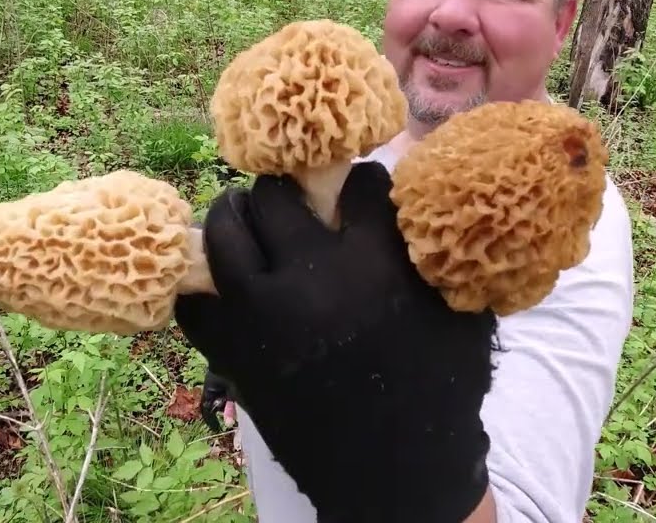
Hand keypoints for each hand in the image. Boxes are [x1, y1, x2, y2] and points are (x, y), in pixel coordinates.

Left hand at [174, 162, 496, 522]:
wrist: (397, 474)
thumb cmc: (441, 395)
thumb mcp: (461, 316)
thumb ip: (437, 254)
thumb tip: (419, 203)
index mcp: (377, 263)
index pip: (358, 184)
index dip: (360, 180)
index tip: (358, 188)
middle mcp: (313, 277)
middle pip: (277, 196)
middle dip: (286, 187)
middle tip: (292, 197)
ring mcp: (263, 314)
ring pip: (225, 232)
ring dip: (234, 215)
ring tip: (243, 214)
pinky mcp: (233, 352)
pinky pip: (195, 299)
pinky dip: (203, 283)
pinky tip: (221, 277)